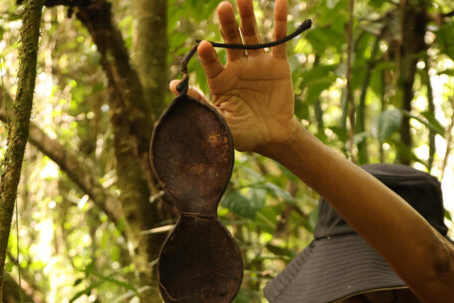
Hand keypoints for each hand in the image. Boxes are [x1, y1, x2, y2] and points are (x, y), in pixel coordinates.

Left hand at [169, 0, 299, 153]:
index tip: (204, 46)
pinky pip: (279, 40)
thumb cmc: (243, 133)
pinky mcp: (278, 65)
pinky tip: (280, 1)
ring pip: (251, 34)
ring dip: (248, 15)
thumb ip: (201, 104)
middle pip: (230, 39)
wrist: (272, 138)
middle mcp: (237, 67)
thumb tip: (173, 85)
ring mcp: (257, 63)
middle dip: (227, 23)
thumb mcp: (220, 122)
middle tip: (223, 6)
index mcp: (221, 80)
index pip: (211, 62)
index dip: (207, 55)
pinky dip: (280, 21)